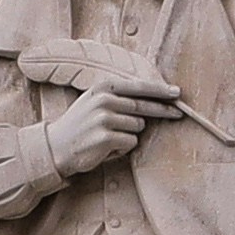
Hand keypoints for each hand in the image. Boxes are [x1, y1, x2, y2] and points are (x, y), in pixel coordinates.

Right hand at [42, 82, 166, 179]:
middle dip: (162, 111)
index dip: (159, 91)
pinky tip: (106, 148)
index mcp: (102, 87)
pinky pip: (130, 142)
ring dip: (130, 135)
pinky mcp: (106, 138)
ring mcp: (104, 119)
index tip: (176, 93)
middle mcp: (104, 100)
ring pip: (138, 127)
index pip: (138, 87)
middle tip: (178, 114)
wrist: (56, 147)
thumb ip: (119, 98)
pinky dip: (123, 148)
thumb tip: (152, 99)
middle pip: (143, 106)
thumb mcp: (94, 102)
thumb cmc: (80, 125)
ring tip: (110, 138)